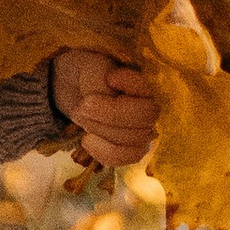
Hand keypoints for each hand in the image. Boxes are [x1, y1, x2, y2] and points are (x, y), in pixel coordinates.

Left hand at [49, 47, 157, 169]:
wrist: (78, 90)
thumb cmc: (90, 76)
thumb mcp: (93, 70)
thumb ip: (100, 84)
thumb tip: (107, 103)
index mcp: (147, 89)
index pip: (151, 94)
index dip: (132, 88)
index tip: (110, 77)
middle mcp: (151, 114)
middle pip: (143, 124)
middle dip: (109, 115)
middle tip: (84, 104)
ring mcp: (142, 135)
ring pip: (129, 144)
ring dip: (100, 131)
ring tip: (82, 117)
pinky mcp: (128, 151)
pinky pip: (119, 159)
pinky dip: (99, 151)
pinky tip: (86, 139)